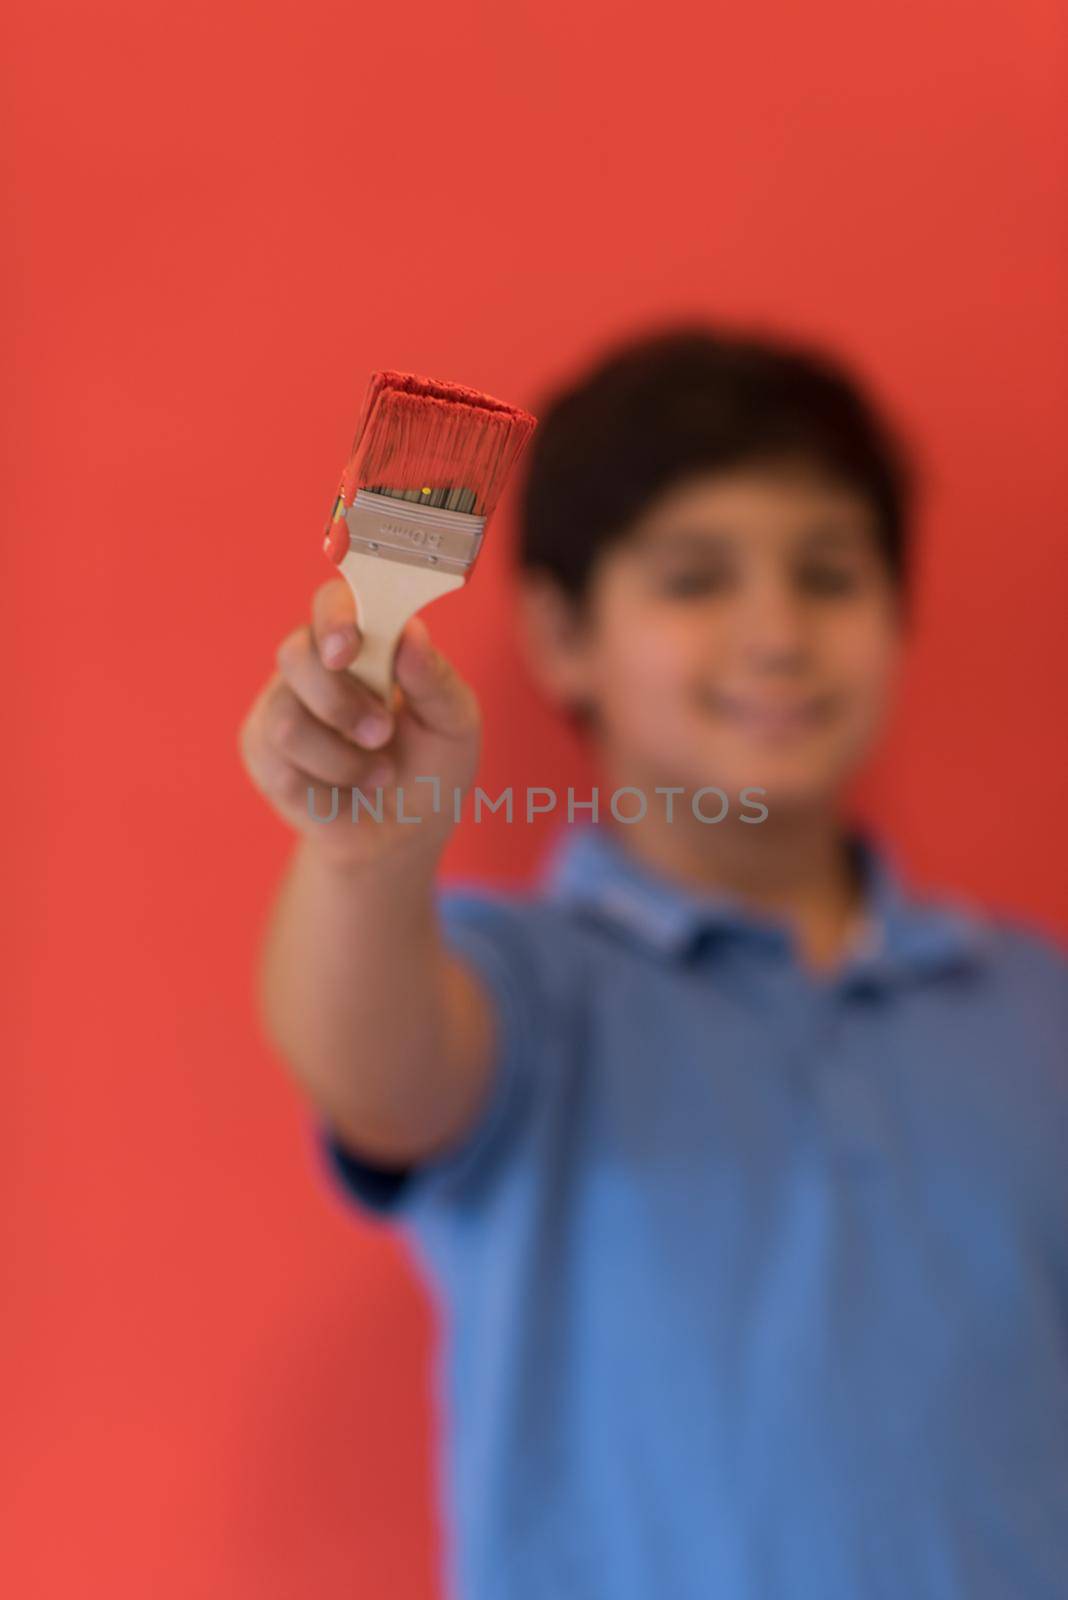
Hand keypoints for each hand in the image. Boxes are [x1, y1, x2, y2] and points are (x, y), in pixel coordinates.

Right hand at [238, 577, 480, 867]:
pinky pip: (279, 769)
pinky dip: (325, 789)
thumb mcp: (455, 723)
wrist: (405, 831)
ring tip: (379, 773)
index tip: (350, 650)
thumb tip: (411, 633)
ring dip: (342, 759)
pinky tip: (346, 794)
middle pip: (295, 656)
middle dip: (341, 703)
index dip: (335, 618)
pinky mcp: (262, 753)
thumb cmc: (432, 764)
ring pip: (286, 723)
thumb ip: (436, 678)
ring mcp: (281, 706)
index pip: (333, 602)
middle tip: (381, 734)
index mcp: (364, 640)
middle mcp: (314, 664)